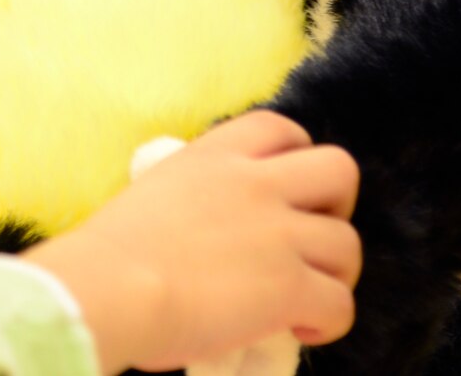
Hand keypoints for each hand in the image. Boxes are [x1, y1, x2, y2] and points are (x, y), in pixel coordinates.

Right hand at [25, 111, 359, 374]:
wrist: (111, 288)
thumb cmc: (111, 252)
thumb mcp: (155, 194)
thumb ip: (198, 197)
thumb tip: (213, 230)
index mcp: (214, 156)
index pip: (280, 129)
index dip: (298, 156)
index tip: (288, 190)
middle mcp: (254, 183)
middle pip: (338, 170)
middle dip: (337, 207)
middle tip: (308, 240)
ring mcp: (278, 233)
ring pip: (349, 245)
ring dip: (333, 274)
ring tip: (304, 299)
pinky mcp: (292, 286)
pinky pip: (342, 305)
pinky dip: (328, 323)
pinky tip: (297, 331)